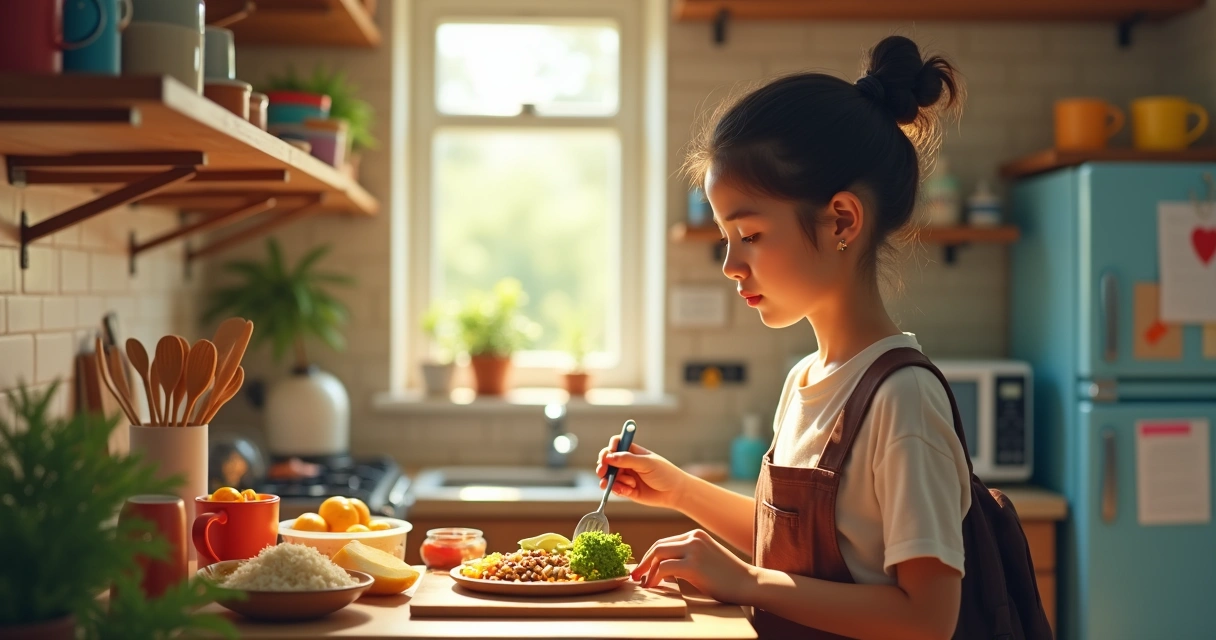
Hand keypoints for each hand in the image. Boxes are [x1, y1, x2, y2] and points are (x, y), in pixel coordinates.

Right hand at [594, 436, 686, 508]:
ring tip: (608, 485)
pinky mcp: (627, 489)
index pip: (616, 444)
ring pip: (609, 476)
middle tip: (602, 472)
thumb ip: (627, 460)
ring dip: (608, 480)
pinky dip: (618, 490)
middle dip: (603, 466)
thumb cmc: (665, 473)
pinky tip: (628, 491)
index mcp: (633, 451)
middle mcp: (627, 463)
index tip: (607, 456)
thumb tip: (609, 457)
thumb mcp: (647, 463)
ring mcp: (626, 476)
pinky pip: (616, 488)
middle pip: (608, 461)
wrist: (674, 493)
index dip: (610, 448)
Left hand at [631, 529, 755, 604]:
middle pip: (658, 546)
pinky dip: (655, 578)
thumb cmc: (726, 577)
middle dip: (643, 562)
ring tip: (643, 584)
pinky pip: (664, 568)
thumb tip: (661, 569)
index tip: (643, 569)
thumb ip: (686, 558)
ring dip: (647, 570)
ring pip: (658, 555)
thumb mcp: (704, 559)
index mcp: (695, 535)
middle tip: (635, 576)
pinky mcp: (693, 564)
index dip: (650, 557)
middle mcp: (693, 538)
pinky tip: (654, 587)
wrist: (748, 583)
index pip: (665, 542)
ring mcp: (693, 549)